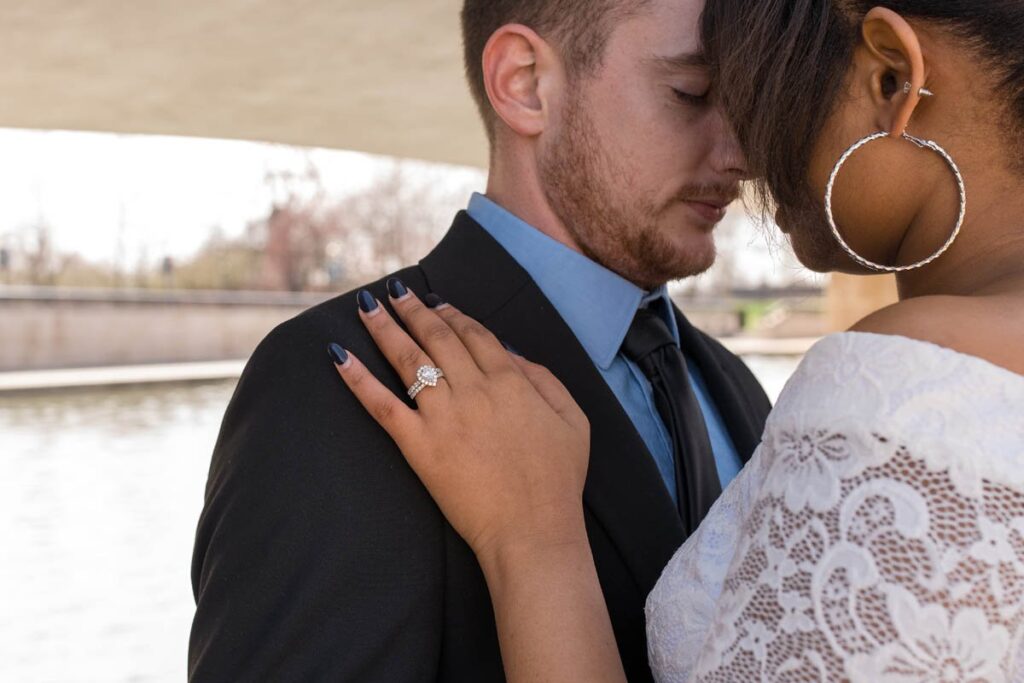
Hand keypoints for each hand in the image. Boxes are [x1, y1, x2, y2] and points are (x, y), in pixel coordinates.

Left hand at [329, 282, 590, 563]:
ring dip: (384, 328)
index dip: (452, 314)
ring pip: (408, 359)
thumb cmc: (557, 481)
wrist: (532, 530)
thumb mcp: (572, 420)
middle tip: (395, 292)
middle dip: (413, 310)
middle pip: (438, 337)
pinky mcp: (419, 445)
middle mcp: (474, 390)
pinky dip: (358, 378)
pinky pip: (382, 404)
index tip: (435, 301)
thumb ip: (545, 380)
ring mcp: (443, 416)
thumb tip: (512, 353)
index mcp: (511, 381)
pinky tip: (339, 355)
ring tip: (367, 306)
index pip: (474, 335)